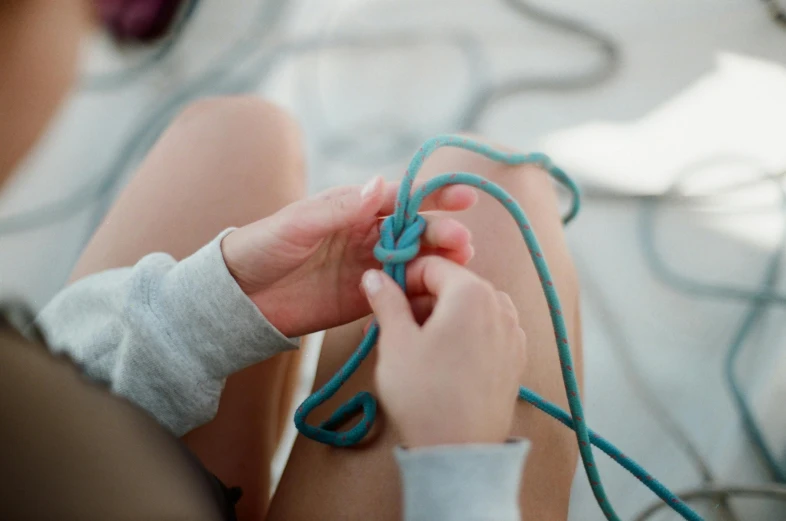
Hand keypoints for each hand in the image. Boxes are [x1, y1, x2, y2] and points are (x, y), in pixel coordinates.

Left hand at [221, 177, 476, 336]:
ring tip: (460, 267)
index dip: (433, 196)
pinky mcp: (364, 298)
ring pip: (413, 261)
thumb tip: (379, 185)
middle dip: (441, 233)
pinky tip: (438, 297)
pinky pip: (398, 293)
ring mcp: (368, 266)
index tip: (464, 196)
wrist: (240, 297)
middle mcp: (367, 234)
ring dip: (438, 262)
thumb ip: (338, 209)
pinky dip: (420, 293)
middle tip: (462, 243)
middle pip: (414, 230)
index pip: (401, 197)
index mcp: (353, 207)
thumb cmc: (262, 247)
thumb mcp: (297, 224)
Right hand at [362, 257, 526, 447]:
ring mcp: (513, 334)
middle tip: (388, 325)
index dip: (403, 276)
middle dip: (418, 301)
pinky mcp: (515, 359)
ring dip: (438, 318)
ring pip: (468, 309)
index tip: (383, 295)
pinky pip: (484, 331)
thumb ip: (386, 301)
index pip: (433, 266)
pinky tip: (438, 359)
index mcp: (472, 293)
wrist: (459, 450)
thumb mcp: (396, 342)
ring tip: (409, 344)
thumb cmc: (424, 394)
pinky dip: (460, 335)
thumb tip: (375, 276)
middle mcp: (501, 306)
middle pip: (453, 286)